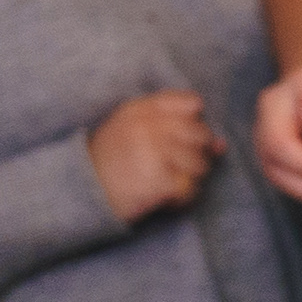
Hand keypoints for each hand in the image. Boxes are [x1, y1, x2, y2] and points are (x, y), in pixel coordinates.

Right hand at [90, 88, 222, 223]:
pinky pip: (191, 189)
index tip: (176, 138)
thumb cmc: (113, 162)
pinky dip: (182, 198)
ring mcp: (154, 152)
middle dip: (195, 154)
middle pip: (202, 135)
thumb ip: (176, 127)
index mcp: (141, 108)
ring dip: (189, 178)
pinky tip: (164, 198)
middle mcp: (148, 126)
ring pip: (201, 164)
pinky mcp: (158, 181)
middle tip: (171, 167)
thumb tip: (221, 144)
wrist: (80, 192)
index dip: (193, 123)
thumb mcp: (133, 131)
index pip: (192, 103)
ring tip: (165, 183)